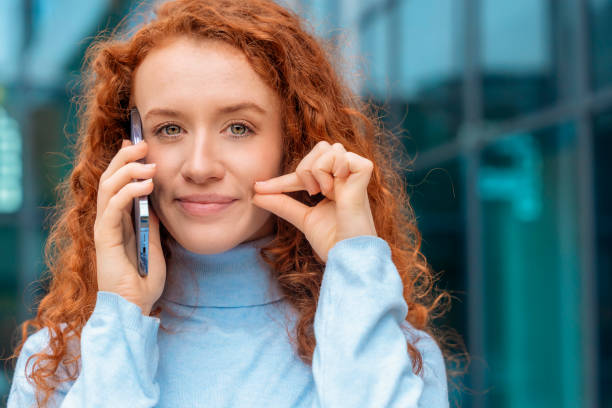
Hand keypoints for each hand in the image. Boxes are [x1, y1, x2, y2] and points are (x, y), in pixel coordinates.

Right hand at [94, 139, 165, 314]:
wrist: (135, 307)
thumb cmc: (144, 281)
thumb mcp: (155, 244)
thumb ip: (151, 223)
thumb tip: (154, 201)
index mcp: (120, 220)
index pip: (118, 182)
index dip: (126, 162)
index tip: (141, 145)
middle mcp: (109, 220)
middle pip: (110, 178)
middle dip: (125, 157)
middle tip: (143, 144)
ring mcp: (105, 228)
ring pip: (108, 187)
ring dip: (127, 170)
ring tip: (149, 163)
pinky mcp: (104, 238)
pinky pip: (112, 207)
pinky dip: (128, 192)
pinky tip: (146, 185)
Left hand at [252, 141, 376, 262]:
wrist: (347, 254)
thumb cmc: (332, 241)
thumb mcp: (303, 218)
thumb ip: (283, 204)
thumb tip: (256, 195)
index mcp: (335, 184)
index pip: (306, 171)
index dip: (283, 179)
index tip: (259, 187)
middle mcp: (346, 176)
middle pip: (320, 147)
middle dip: (305, 169)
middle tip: (312, 193)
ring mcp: (355, 174)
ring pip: (328, 148)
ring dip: (318, 171)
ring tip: (325, 193)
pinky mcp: (364, 172)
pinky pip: (342, 155)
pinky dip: (332, 168)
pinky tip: (336, 189)